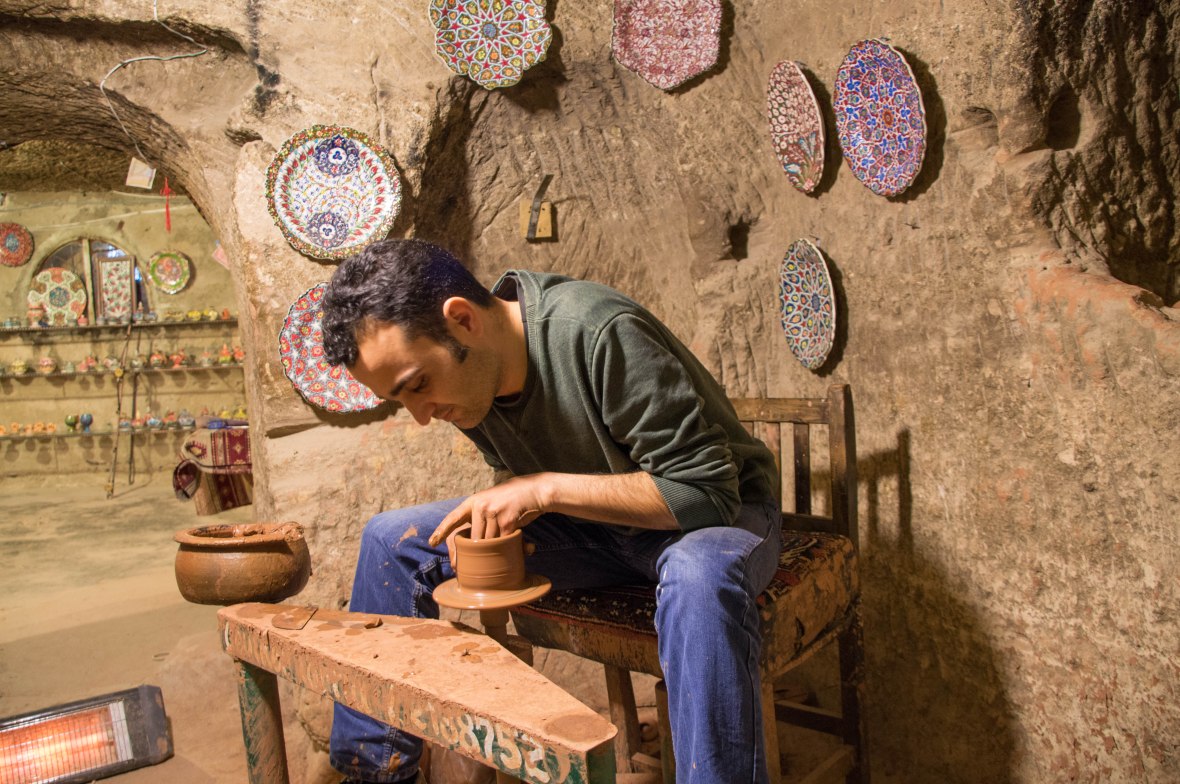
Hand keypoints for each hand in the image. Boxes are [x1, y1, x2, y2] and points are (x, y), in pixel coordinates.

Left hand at [429, 475, 546, 545]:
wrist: (534, 490)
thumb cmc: (510, 501)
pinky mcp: (507, 520)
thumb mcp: (490, 503)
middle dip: (474, 555)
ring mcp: (493, 512)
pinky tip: (519, 545)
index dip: (441, 530)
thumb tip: (469, 544)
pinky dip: (510, 547)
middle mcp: (480, 506)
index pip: (453, 518)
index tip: (432, 542)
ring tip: (503, 551)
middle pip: (473, 539)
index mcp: (473, 502)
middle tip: (472, 566)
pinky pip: (503, 542)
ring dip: (496, 550)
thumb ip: (479, 518)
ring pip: (488, 542)